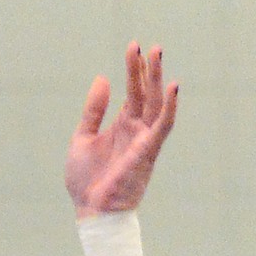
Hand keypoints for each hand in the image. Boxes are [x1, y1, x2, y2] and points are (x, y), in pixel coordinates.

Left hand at [65, 42, 177, 215]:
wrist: (91, 210)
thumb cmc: (87, 181)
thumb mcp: (83, 137)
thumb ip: (94, 109)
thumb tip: (103, 78)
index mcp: (122, 126)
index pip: (133, 92)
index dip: (134, 70)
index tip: (133, 47)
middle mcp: (136, 130)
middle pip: (146, 93)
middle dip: (148, 69)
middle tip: (151, 46)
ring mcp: (144, 139)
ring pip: (156, 103)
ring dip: (158, 79)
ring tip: (158, 55)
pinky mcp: (148, 151)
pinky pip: (163, 126)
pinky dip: (169, 107)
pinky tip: (173, 87)